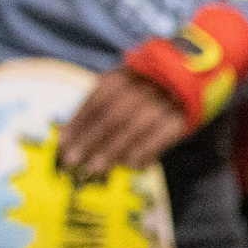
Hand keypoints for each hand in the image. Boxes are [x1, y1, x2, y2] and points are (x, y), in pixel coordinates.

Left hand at [61, 70, 188, 175]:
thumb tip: (63, 135)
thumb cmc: (140, 96)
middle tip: (73, 160)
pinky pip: (159, 137)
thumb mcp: (117, 94)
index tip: (62, 144)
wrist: (185, 84)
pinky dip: (142, 151)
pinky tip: (130, 165)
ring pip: (133, 127)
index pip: (95, 103)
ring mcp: (161, 102)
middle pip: (111, 116)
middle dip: (89, 140)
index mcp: (120, 79)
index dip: (77, 124)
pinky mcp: (179, 118)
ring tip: (96, 167)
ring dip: (112, 150)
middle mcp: (140, 87)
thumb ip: (92, 113)